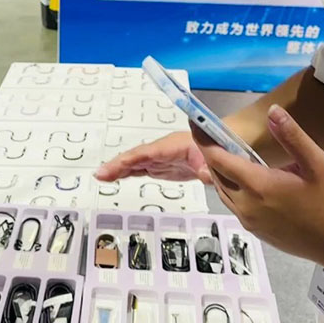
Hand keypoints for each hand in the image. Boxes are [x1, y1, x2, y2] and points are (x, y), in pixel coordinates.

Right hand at [95, 131, 211, 183]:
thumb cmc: (219, 148)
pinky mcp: (163, 165)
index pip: (146, 153)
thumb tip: (205, 173)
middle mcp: (163, 149)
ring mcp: (162, 157)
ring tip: (102, 177)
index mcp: (174, 145)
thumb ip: (209, 167)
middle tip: (100, 174)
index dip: (128, 160)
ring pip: (136, 162)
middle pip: (136, 156)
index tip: (114, 166)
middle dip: (117, 165)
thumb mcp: (216, 159)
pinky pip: (141, 167)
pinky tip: (116, 176)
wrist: (223, 146)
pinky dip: (127, 171)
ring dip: (119, 168)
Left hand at [195, 105, 323, 266]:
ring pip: (224, 192)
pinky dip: (232, 189)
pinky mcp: (258, 232)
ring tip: (226, 153)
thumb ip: (292, 137)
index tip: (194, 123)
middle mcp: (247, 206)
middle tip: (210, 134)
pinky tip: (246, 180)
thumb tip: (272, 111)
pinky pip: (235, 206)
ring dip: (221, 172)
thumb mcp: (318, 164)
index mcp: (258, 186)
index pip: (219, 158)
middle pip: (217, 175)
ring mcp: (251, 222)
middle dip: (211, 153)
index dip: (204, 139)